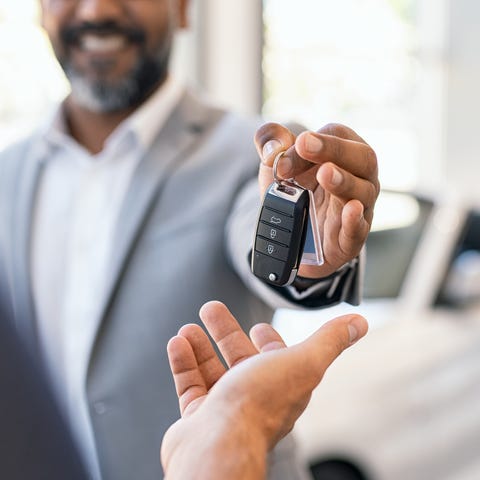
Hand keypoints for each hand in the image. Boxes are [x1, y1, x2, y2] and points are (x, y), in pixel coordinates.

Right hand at [161, 301, 367, 479]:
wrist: (217, 446)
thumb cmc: (258, 407)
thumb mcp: (302, 362)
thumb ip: (328, 341)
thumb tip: (358, 324)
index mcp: (281, 384)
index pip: (277, 358)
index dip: (268, 340)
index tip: (257, 326)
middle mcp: (254, 396)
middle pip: (238, 357)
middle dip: (225, 331)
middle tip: (211, 310)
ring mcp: (225, 408)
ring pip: (212, 370)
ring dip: (201, 346)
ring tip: (189, 327)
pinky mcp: (199, 418)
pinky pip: (189, 385)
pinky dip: (183, 363)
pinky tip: (178, 344)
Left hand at [254, 122, 379, 277]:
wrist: (291, 237)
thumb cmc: (293, 193)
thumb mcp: (275, 165)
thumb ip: (270, 142)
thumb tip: (274, 146)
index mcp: (343, 153)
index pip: (338, 135)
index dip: (316, 139)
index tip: (292, 148)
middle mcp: (358, 178)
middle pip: (363, 157)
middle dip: (334, 149)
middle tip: (305, 146)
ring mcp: (359, 209)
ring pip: (363, 192)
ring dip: (344, 181)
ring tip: (325, 174)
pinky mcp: (351, 239)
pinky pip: (359, 229)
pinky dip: (355, 220)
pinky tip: (351, 209)